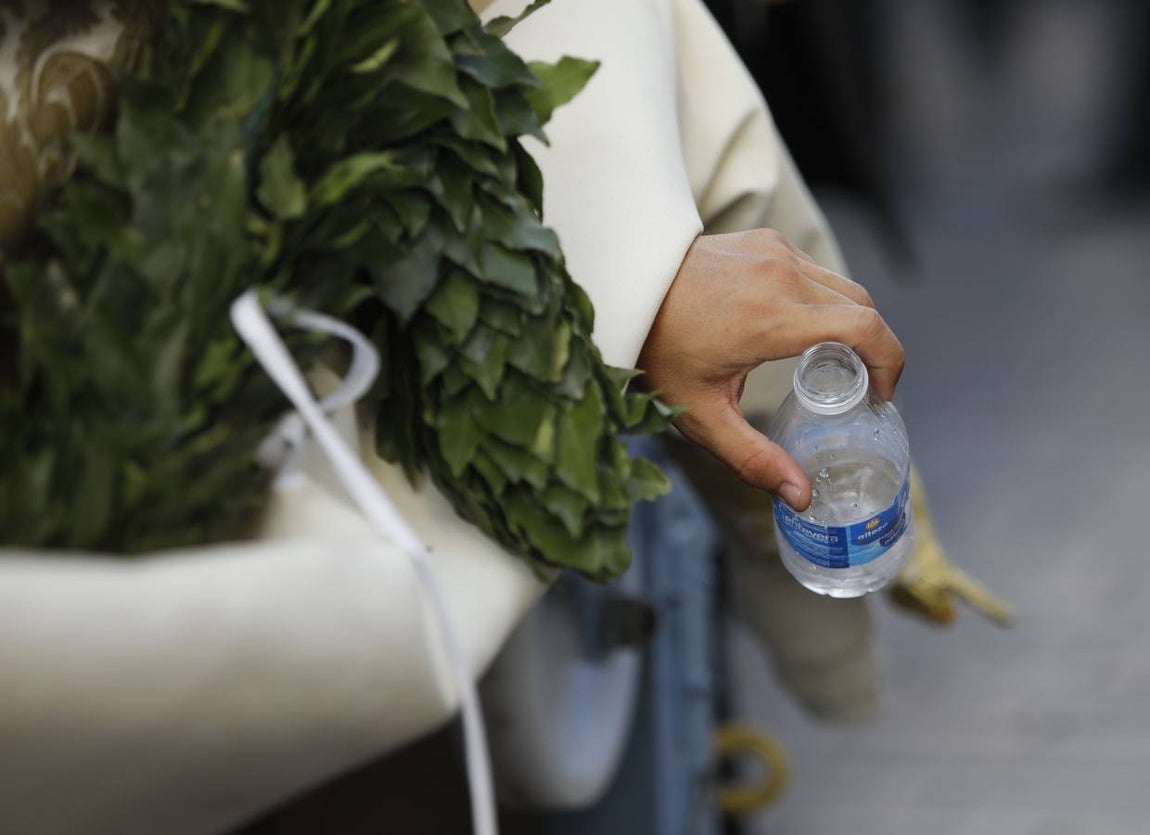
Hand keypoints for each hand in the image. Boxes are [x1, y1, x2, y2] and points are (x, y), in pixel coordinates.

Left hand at [637, 229, 904, 510]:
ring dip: (852, 323)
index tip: (880, 396)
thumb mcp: (701, 416)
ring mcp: (773, 251)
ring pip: (842, 286)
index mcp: (771, 318)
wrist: (620, 289)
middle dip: (874, 349)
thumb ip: (752, 459)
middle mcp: (780, 275)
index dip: (890, 363)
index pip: (864, 328)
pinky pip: (813, 270)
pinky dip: (824, 300)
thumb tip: (801, 497)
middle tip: (861, 390)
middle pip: (862, 308)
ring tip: (834, 365)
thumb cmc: (657, 353)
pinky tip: (801, 333)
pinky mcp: (764, 240)